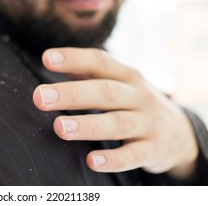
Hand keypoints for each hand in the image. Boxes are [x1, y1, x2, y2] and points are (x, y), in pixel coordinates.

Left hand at [33, 48, 197, 179]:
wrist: (178, 131)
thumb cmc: (133, 101)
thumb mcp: (118, 82)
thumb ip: (87, 72)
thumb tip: (49, 60)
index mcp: (126, 75)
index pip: (100, 62)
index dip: (74, 59)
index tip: (47, 58)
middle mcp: (138, 96)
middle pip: (105, 92)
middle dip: (72, 94)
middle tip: (40, 97)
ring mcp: (147, 123)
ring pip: (117, 123)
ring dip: (88, 126)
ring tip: (60, 128)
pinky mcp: (153, 149)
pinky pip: (133, 155)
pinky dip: (114, 159)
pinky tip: (93, 161)